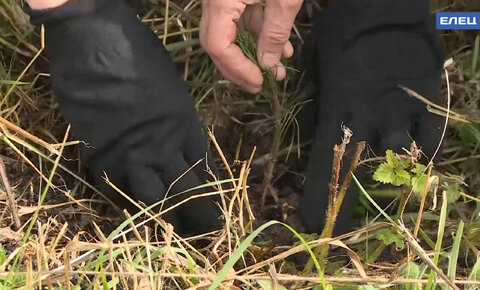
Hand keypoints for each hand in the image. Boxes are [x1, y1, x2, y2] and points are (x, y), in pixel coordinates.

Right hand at [26, 0, 220, 234]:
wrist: (95, 46)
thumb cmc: (139, 58)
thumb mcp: (173, 92)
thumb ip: (179, 126)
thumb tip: (182, 148)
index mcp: (185, 129)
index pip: (203, 173)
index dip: (208, 193)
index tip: (211, 206)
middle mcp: (162, 148)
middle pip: (186, 194)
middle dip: (198, 217)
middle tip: (204, 233)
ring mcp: (130, 156)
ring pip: (152, 202)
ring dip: (164, 219)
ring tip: (172, 231)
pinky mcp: (99, 158)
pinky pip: (116, 192)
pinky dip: (127, 203)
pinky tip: (135, 211)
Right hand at [200, 0, 301, 92]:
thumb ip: (275, 33)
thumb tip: (267, 65)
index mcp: (220, 0)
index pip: (219, 45)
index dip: (238, 68)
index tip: (259, 81)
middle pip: (216, 42)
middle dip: (239, 67)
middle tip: (259, 84)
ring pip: (227, 32)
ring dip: (252, 52)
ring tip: (277, 67)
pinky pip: (238, 17)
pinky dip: (256, 33)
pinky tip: (279, 45)